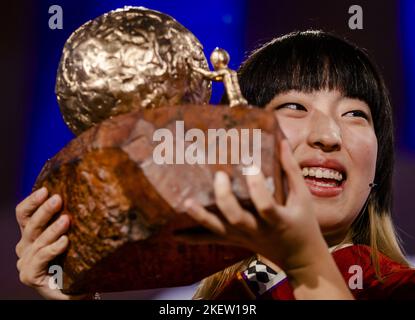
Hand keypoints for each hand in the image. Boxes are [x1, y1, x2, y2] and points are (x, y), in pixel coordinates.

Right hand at [15, 188, 85, 299]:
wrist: (77, 289)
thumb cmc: (77, 260)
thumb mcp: (73, 235)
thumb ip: (69, 218)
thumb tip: (88, 191)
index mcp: (32, 233)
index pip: (24, 214)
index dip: (32, 201)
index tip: (46, 189)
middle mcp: (25, 246)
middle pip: (30, 224)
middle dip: (43, 210)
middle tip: (58, 199)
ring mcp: (26, 261)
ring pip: (37, 240)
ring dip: (52, 229)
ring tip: (66, 220)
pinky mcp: (29, 275)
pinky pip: (41, 257)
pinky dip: (52, 248)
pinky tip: (64, 242)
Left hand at [175, 139, 328, 272]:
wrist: (299, 257)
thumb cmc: (303, 223)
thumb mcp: (302, 197)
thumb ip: (291, 170)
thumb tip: (281, 141)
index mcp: (277, 220)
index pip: (266, 206)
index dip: (257, 187)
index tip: (251, 167)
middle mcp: (257, 231)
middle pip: (236, 218)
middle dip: (224, 198)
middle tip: (219, 175)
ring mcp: (243, 238)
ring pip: (219, 230)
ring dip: (201, 217)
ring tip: (186, 202)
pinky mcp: (235, 241)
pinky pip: (212, 240)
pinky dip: (193, 238)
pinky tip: (174, 235)